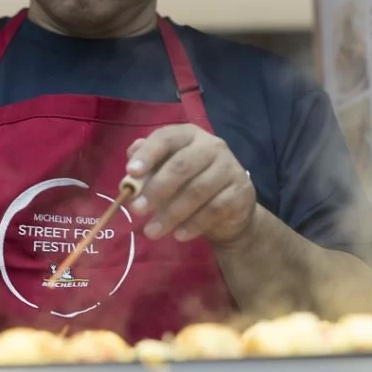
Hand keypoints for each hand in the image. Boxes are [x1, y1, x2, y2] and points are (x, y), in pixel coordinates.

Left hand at [125, 124, 255, 244]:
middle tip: (136, 210)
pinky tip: (178, 235)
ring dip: (170, 214)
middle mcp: (212, 146)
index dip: (148, 154)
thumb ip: (148, 169)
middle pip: (181, 165)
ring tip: (151, 231)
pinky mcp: (240, 192)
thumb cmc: (190, 185)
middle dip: (156, 189)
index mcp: (189, 135)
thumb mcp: (167, 174)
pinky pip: (213, 209)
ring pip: (196, 191)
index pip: (167, 138)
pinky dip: (193, 224)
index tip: (131, 172)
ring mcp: (229, 168)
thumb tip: (130, 172)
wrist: (230, 211)